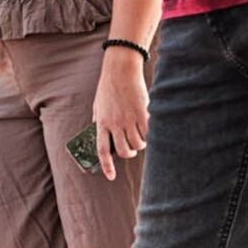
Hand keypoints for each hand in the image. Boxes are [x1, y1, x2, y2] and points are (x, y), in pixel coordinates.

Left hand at [91, 52, 150, 180]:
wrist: (121, 70)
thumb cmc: (108, 88)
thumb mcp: (98, 106)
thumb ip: (99, 122)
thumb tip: (100, 136)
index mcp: (102, 123)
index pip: (102, 150)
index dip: (107, 166)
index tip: (111, 177)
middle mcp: (115, 124)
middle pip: (123, 151)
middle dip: (128, 153)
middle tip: (131, 148)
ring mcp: (129, 119)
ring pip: (138, 144)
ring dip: (140, 143)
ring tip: (140, 134)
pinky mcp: (143, 114)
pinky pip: (148, 133)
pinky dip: (149, 134)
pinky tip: (148, 127)